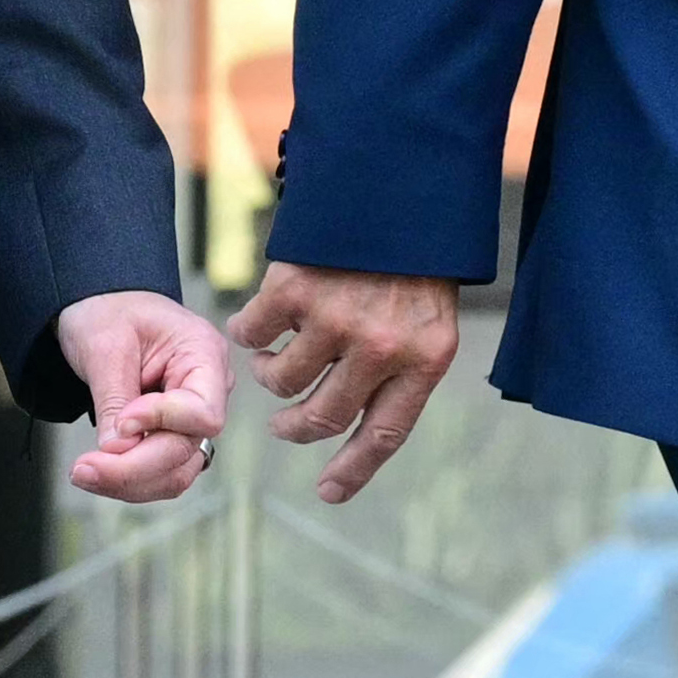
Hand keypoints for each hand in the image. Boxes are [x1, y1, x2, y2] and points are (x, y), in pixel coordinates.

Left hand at [55, 289, 232, 501]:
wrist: (100, 307)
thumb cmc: (108, 312)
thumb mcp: (105, 347)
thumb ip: (115, 399)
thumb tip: (118, 451)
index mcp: (203, 354)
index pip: (203, 413)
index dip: (162, 424)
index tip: (120, 421)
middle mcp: (208, 390)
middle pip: (184, 450)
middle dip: (132, 468)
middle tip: (82, 468)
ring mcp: (191, 417)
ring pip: (175, 471)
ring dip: (129, 482)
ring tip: (84, 472)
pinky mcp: (172, 434)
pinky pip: (160, 471)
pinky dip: (129, 480)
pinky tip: (98, 469)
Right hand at [226, 264, 460, 503]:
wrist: (398, 185)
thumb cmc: (413, 258)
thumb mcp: (430, 318)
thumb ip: (400, 369)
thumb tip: (352, 431)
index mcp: (424, 358)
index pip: (383, 433)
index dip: (352, 469)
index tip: (327, 492)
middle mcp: (381, 347)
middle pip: (322, 417)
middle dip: (295, 429)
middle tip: (284, 425)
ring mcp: (335, 320)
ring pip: (281, 380)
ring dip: (271, 376)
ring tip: (276, 358)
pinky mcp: (293, 290)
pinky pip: (251, 334)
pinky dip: (247, 333)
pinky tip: (255, 324)